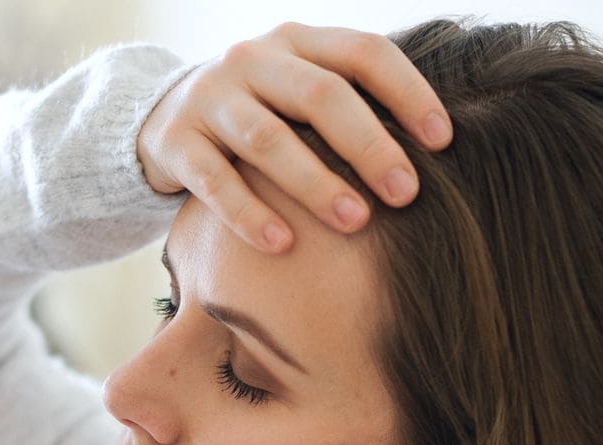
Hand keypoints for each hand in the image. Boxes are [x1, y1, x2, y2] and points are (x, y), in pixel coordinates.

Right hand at [137, 22, 452, 253]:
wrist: (159, 118)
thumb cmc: (258, 113)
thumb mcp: (298, 92)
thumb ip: (349, 104)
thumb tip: (436, 152)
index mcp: (297, 42)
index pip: (363, 53)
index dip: (408, 93)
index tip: (443, 141)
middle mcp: (253, 59)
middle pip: (321, 96)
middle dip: (370, 146)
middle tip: (407, 194)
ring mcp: (209, 98)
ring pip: (268, 139)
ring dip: (316, 183)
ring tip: (356, 222)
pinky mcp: (174, 142)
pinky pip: (214, 180)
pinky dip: (249, 214)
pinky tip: (282, 243)